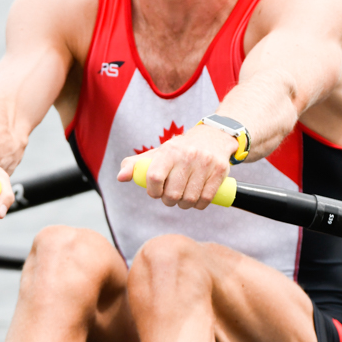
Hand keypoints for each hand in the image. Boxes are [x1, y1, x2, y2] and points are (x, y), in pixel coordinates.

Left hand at [117, 123, 235, 208]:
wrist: (213, 136)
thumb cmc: (180, 150)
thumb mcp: (158, 153)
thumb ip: (136, 165)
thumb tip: (120, 178)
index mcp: (169, 150)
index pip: (154, 177)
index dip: (153, 191)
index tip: (155, 192)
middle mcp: (188, 155)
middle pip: (173, 194)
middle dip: (169, 201)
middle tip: (170, 197)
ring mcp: (205, 163)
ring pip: (190, 199)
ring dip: (184, 205)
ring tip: (183, 198)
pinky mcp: (220, 171)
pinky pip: (206, 199)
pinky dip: (199, 205)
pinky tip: (196, 199)